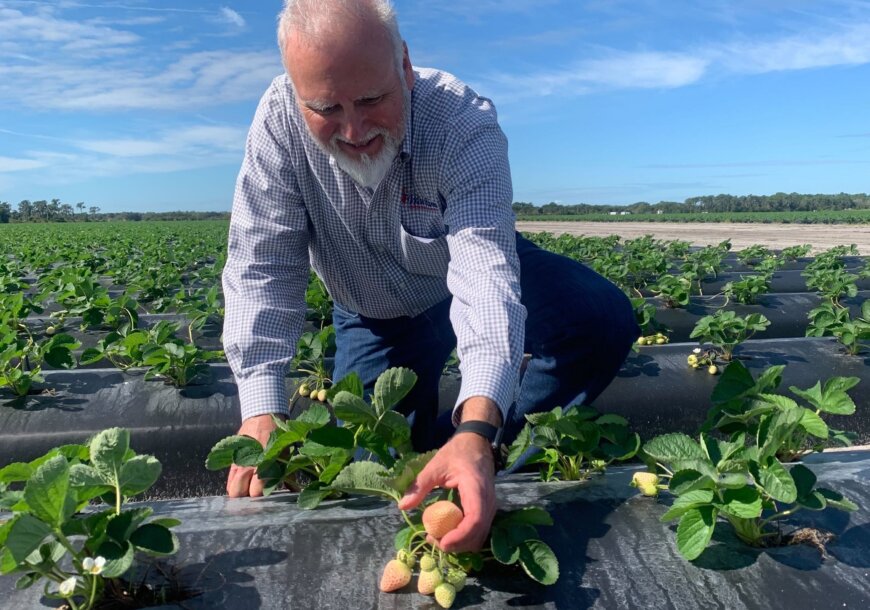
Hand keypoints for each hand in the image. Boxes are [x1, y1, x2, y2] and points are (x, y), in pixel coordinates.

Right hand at [226, 413, 282, 497]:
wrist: (262, 417)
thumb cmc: (277, 436)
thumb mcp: (285, 453)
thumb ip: (287, 473)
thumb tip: (293, 490)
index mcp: (262, 464)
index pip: (255, 491)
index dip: (262, 496)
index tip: (268, 497)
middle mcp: (247, 465)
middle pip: (239, 493)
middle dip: (248, 497)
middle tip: (257, 495)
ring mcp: (237, 463)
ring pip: (231, 488)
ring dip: (240, 491)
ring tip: (249, 491)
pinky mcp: (232, 460)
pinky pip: (229, 479)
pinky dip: (234, 484)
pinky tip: (242, 484)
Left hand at [397, 431, 495, 552]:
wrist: (476, 443)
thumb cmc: (457, 453)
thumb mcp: (435, 466)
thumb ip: (420, 486)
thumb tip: (402, 506)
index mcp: (475, 489)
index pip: (474, 520)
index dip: (459, 536)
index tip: (441, 541)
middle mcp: (487, 501)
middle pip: (477, 534)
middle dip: (456, 543)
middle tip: (433, 539)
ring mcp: (490, 507)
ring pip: (480, 536)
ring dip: (460, 543)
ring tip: (438, 536)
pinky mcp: (487, 510)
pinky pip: (479, 531)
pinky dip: (465, 537)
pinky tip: (448, 531)